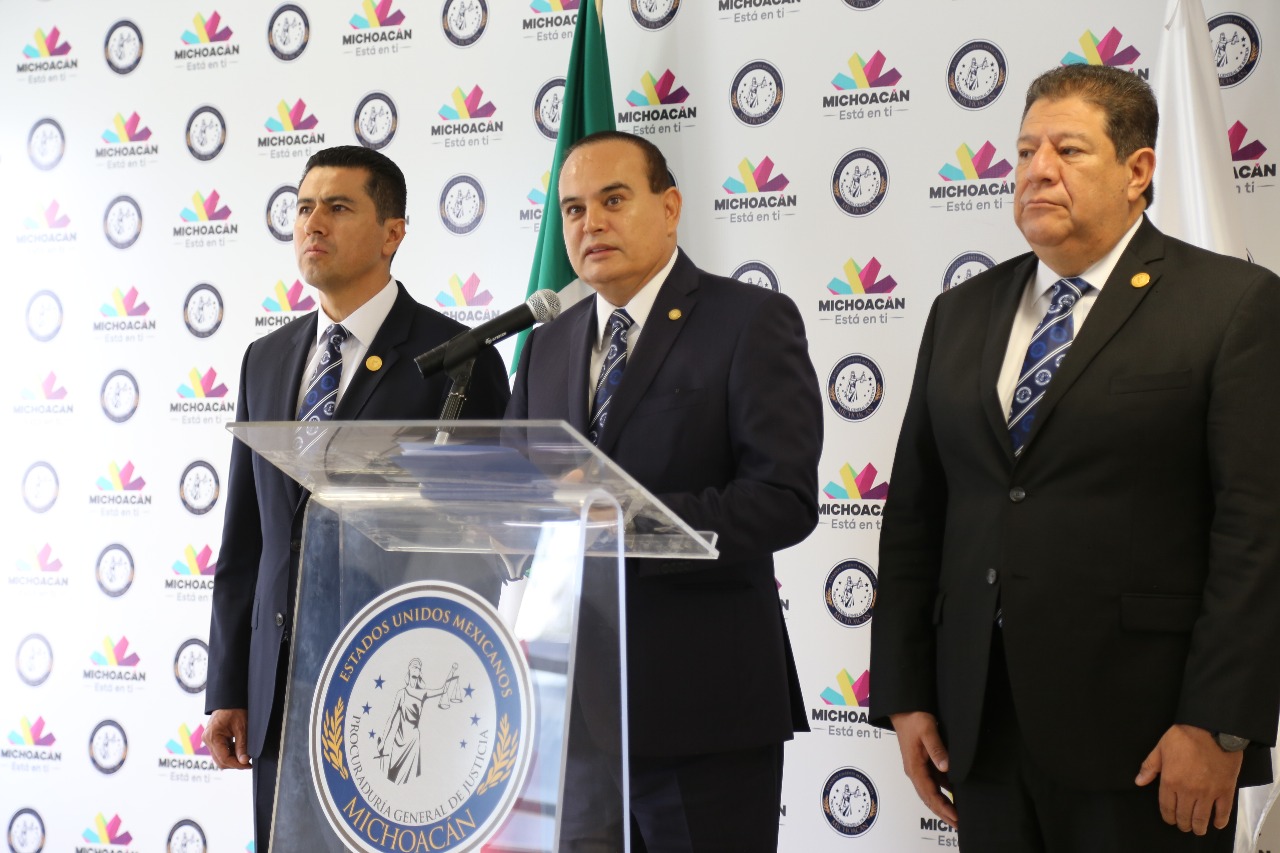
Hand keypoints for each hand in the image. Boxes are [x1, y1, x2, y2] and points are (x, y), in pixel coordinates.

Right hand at [206, 708, 251, 769]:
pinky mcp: (212, 739)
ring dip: (232, 759)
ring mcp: (209, 740)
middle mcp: (207, 740)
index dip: (236, 764)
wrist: (229, 699)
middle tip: (248, 763)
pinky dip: (230, 753)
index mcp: (213, 737)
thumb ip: (242, 745)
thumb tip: (244, 761)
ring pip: (219, 757)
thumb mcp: (241, 728)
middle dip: (234, 764)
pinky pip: (220, 751)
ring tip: (245, 756)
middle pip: (220, 761)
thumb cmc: (235, 710)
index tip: (248, 765)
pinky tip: (239, 750)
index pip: (223, 758)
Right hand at [891, 711, 957, 825]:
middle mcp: (914, 771)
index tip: (955, 817)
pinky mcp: (922, 763)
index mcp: (914, 767)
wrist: (903, 709)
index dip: (943, 807)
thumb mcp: (927, 730)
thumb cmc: (913, 718)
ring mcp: (918, 768)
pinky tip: (954, 796)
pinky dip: (943, 792)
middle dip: (943, 813)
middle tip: (958, 825)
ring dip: (943, 805)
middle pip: (929, 798)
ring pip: (931, 792)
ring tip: (957, 816)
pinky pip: (933, 782)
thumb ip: (936, 749)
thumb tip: (946, 768)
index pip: (929, 793)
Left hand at [1135, 724, 1242, 834]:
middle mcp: (1188, 791)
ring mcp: (1208, 792)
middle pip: (1184, 816)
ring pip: (1202, 818)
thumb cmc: (1184, 736)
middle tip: (1184, 826)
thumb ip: (1149, 767)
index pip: (1167, 807)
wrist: (1212, 729)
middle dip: (1183, 824)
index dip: (1168, 817)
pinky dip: (1220, 820)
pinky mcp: (1225, 790)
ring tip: (1197, 829)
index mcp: (1170, 781)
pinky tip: (1216, 824)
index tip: (1170, 820)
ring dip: (1199, 827)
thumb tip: (1139, 782)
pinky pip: (1223, 811)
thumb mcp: (1160, 748)